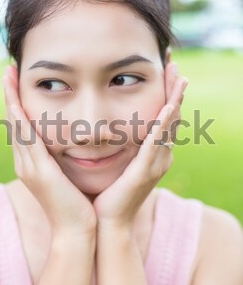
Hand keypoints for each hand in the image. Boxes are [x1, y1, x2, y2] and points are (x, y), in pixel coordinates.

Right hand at [2, 65, 96, 236]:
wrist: (76, 231)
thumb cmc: (77, 205)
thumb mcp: (66, 177)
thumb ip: (62, 160)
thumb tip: (70, 145)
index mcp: (32, 164)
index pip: (22, 128)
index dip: (18, 106)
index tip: (17, 85)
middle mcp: (25, 163)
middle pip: (14, 123)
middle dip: (10, 96)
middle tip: (8, 72)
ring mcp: (28, 167)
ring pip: (16, 126)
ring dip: (11, 100)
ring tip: (8, 77)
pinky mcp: (38, 170)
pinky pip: (26, 138)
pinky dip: (20, 117)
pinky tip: (16, 100)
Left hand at [93, 62, 187, 228]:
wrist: (106, 222)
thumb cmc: (107, 194)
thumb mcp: (118, 163)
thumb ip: (120, 145)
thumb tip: (110, 126)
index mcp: (153, 152)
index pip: (164, 117)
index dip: (167, 92)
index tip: (165, 69)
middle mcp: (160, 156)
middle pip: (172, 116)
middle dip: (175, 89)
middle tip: (174, 63)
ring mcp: (155, 164)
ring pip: (170, 125)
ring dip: (174, 100)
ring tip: (179, 77)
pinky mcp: (145, 171)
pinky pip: (156, 143)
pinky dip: (163, 125)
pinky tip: (167, 107)